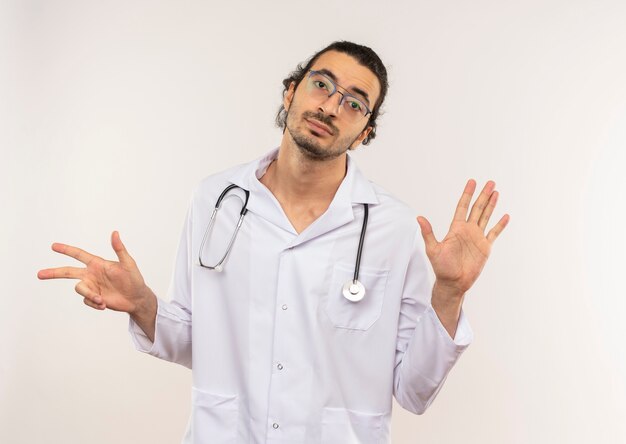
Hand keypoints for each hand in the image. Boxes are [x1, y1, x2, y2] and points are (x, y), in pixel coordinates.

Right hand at [37, 231, 151, 313]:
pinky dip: (95, 303)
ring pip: (79, 289)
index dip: (66, 250)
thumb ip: (119, 249)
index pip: (78, 254)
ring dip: (90, 295)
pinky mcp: (93, 298)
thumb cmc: (134, 279)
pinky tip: (104, 304)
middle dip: (53, 272)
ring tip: (101, 300)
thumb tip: (115, 232)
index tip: (53, 246)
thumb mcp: (128, 263)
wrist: (136, 298)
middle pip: (68, 272)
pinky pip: (87, 300)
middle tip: (39, 274)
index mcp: (97, 263)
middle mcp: (91, 274)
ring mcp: (92, 286)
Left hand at [417, 180, 508, 297]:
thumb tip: (419, 218)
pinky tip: (505, 216)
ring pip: (486, 217)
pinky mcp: (485, 247)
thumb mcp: (433, 249)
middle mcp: (467, 230)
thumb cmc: (441, 267)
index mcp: (456, 228)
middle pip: (477, 208)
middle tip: (489, 182)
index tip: (471, 182)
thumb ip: (428, 233)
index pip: (462, 207)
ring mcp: (477, 238)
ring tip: (496, 192)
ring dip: (491, 205)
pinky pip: (494, 233)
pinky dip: (500, 225)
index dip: (467, 194)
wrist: (453, 282)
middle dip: (483, 195)